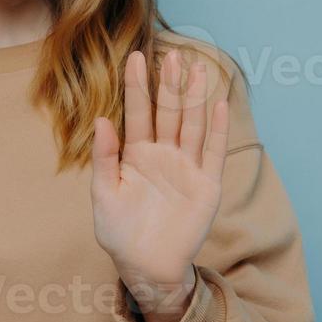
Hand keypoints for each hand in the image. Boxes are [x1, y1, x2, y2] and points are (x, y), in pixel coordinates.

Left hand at [90, 49, 230, 321]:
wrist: (146, 266)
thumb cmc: (119, 232)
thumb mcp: (104, 194)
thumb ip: (105, 157)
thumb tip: (101, 120)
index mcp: (136, 155)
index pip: (137, 113)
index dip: (136, 86)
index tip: (134, 57)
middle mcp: (163, 155)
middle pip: (168, 113)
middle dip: (170, 85)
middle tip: (173, 54)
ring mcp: (186, 168)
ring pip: (191, 125)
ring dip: (195, 98)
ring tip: (197, 69)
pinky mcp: (206, 185)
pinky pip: (213, 152)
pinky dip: (216, 129)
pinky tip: (219, 103)